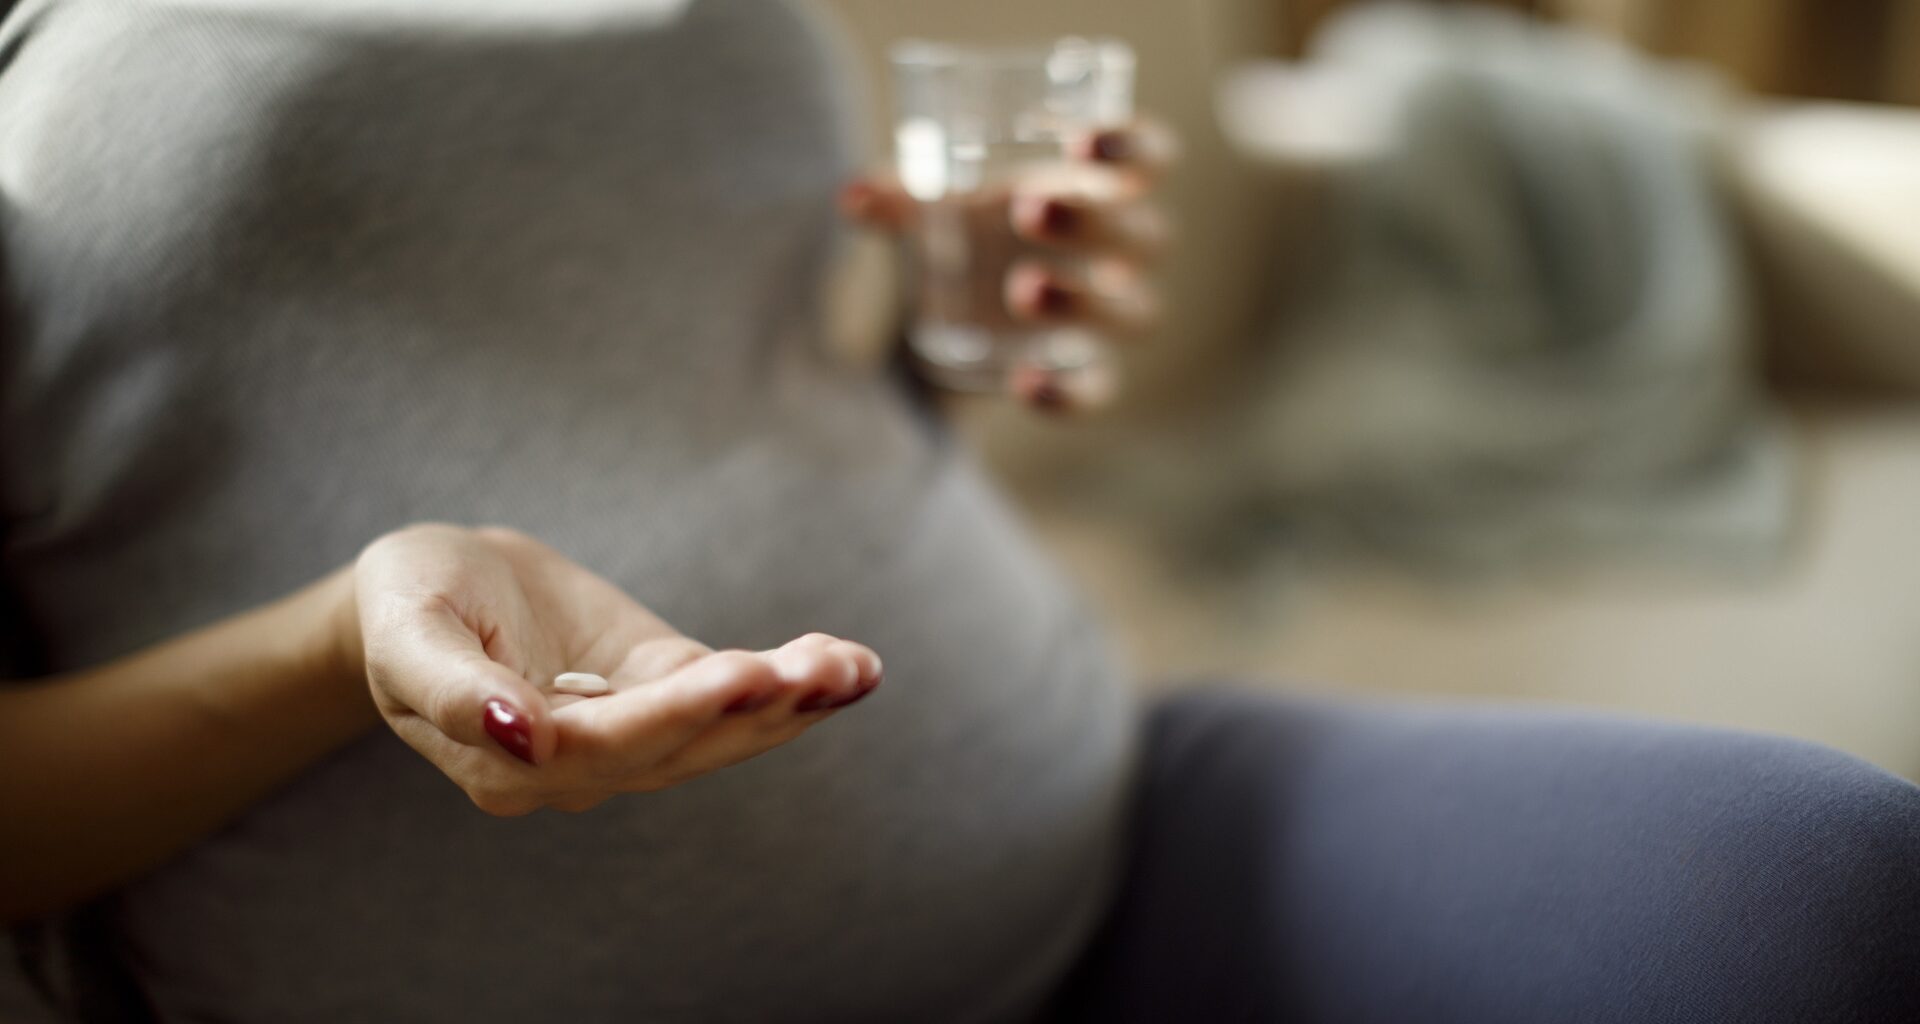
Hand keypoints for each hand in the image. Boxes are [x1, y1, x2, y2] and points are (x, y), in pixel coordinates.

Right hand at [353, 524, 880, 815]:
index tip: (739, 674)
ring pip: (720, 732)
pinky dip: (792, 685)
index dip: (674, 713)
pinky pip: (733, 697)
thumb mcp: (407, 631)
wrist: (434, 582)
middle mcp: (578, 765)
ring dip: (792, 704)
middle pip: (679, 748)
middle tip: (825, 669)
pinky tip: (850, 666)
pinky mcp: (663, 688)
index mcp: (508, 762)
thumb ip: (451, 690)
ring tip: (853, 669)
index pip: (603, 746)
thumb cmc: (408, 600)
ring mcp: (628, 731)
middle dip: (757, 709)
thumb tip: (518, 736)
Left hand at [841, 119, 1178, 413]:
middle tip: (1026, 209)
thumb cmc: (964, 230)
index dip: (1134, 145)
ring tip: (1021, 289)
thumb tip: (853, 197)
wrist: (947, 313)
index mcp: (1096, 187)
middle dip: (1094, 221)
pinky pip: (1101, 389)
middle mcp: (1119, 250)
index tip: (1080, 141)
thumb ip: (898, 199)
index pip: (1151, 157)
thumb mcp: (930, 207)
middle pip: (1148, 235)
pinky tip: (1024, 382)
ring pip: (1137, 312)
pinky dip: (1069, 392)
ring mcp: (1107, 314)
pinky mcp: (1084, 373)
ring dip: (1085, 300)